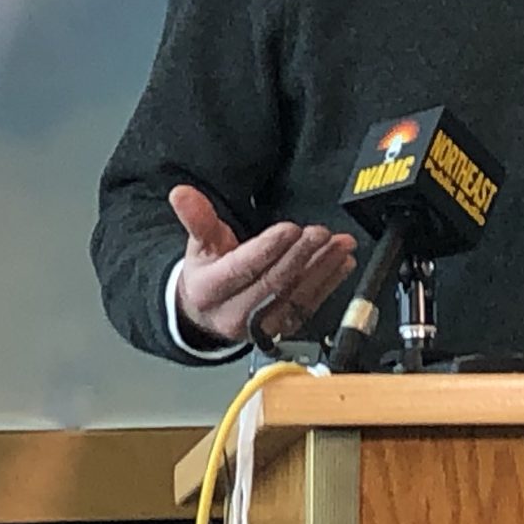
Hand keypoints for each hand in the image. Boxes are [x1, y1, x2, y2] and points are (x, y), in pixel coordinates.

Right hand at [171, 184, 356, 349]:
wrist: (207, 314)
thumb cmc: (207, 274)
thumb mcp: (199, 244)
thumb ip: (196, 218)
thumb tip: (181, 193)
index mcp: (209, 290)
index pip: (242, 269)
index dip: (268, 249)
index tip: (291, 229)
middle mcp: (234, 314)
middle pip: (273, 283)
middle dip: (301, 256)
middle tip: (321, 233)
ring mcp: (259, 327)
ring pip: (295, 297)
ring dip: (322, 269)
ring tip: (340, 245)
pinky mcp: (280, 330)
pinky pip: (308, 307)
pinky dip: (328, 284)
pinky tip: (342, 264)